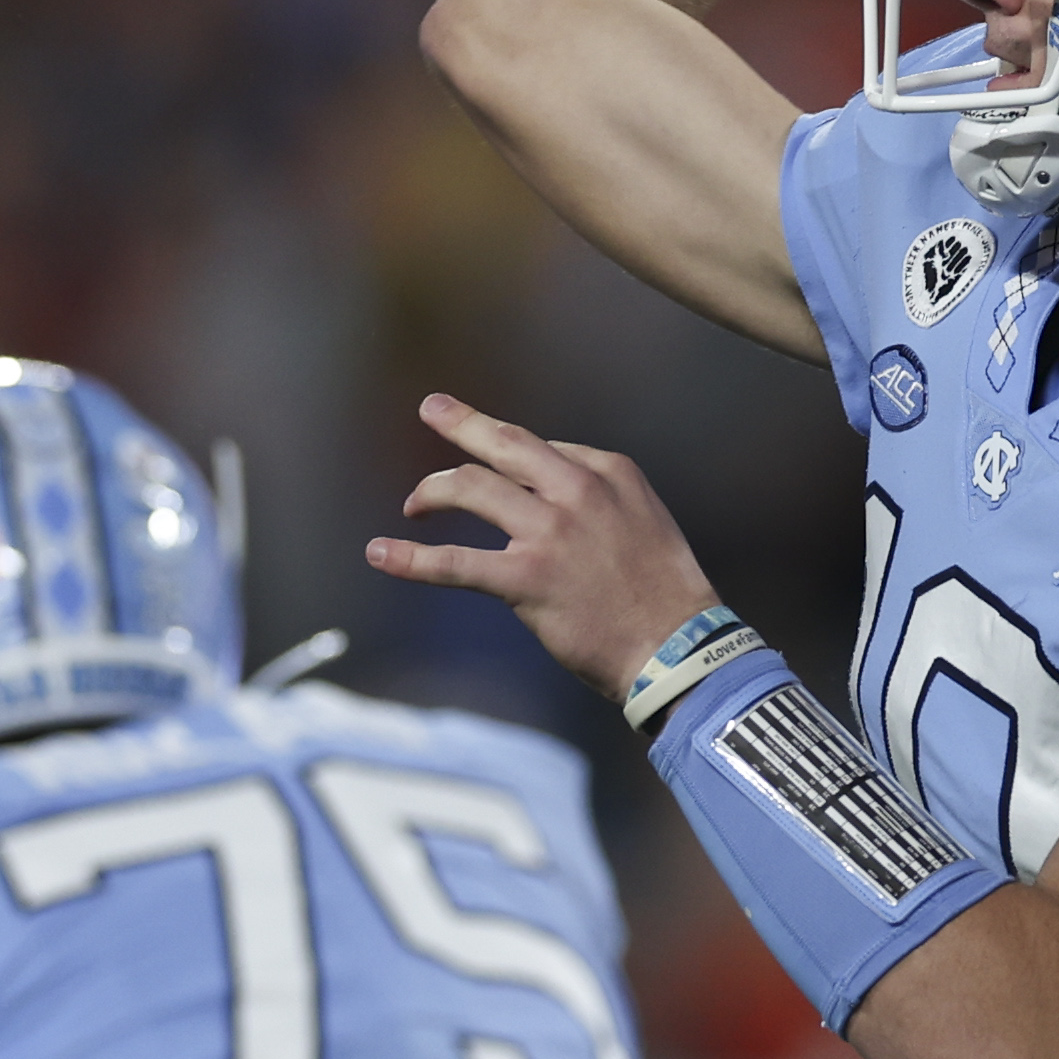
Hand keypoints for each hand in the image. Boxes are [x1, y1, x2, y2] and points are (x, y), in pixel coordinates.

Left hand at [370, 394, 726, 696]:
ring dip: (433, 492)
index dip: (512, 457)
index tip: (496, 463)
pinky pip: (456, 562)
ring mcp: (550, 531)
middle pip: (504, 444)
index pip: (544, 450)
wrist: (679, 648)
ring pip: (472, 488)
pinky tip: (379, 553)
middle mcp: (577, 489)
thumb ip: (601, 503)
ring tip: (413, 505)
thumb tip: (553, 506)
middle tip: (433, 409)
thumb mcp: (646, 523)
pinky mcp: (527, 578)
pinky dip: (411, 558)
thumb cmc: (664, 597)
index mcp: (609, 472)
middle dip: (461, 422)